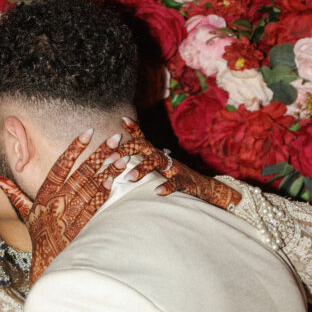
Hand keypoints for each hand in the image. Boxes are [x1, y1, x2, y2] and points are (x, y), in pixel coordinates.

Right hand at [0, 128, 169, 283]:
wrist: (47, 262)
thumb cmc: (38, 235)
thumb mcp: (24, 213)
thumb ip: (12, 193)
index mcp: (44, 196)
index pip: (59, 167)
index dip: (73, 149)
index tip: (87, 133)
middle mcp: (56, 204)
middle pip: (79, 174)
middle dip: (98, 155)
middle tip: (115, 139)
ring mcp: (69, 216)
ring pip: (90, 189)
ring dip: (106, 172)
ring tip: (121, 158)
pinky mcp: (80, 227)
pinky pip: (93, 207)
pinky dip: (102, 194)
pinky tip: (113, 181)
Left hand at [120, 118, 241, 208]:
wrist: (202, 187)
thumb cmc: (173, 178)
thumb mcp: (157, 169)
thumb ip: (141, 164)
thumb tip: (119, 163)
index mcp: (155, 154)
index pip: (142, 139)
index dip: (133, 128)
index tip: (122, 120)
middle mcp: (163, 157)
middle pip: (144, 147)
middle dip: (126, 150)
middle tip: (109, 160)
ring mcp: (174, 167)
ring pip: (157, 161)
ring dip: (142, 168)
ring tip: (128, 178)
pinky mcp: (184, 181)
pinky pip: (176, 182)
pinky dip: (167, 186)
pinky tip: (158, 192)